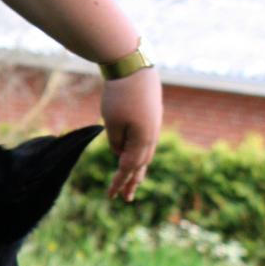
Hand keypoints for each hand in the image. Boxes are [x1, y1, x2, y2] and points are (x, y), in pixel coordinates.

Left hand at [101, 69, 161, 201]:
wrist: (134, 68)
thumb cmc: (119, 96)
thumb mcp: (112, 123)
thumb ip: (116, 142)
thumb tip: (120, 152)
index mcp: (142, 140)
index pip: (127, 168)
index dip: (118, 182)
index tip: (111, 196)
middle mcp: (152, 136)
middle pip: (140, 164)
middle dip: (132, 181)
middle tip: (127, 198)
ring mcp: (154, 126)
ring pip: (145, 153)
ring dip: (138, 168)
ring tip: (133, 181)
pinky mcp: (152, 117)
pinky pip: (146, 141)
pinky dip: (140, 152)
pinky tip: (136, 155)